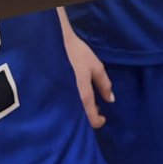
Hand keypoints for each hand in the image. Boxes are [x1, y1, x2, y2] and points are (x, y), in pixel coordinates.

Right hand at [57, 8, 113, 128]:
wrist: (55, 42)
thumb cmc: (77, 53)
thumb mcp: (96, 66)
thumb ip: (104, 84)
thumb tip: (110, 100)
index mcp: (82, 93)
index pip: (90, 116)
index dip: (98, 121)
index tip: (103, 118)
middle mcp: (70, 99)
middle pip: (79, 118)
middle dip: (88, 117)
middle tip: (95, 108)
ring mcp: (59, 97)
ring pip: (71, 113)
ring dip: (80, 111)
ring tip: (86, 103)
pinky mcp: (52, 93)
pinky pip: (62, 106)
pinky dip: (71, 106)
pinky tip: (75, 98)